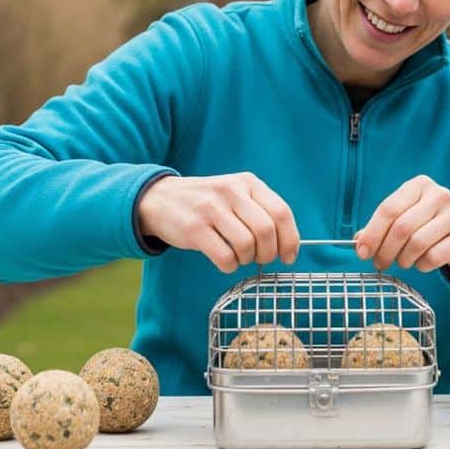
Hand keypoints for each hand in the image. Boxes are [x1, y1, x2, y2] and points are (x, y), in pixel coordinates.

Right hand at [135, 173, 298, 272]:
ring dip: (248, 259)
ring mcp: (211, 208)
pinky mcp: (194, 228)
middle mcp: (231, 191)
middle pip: (266, 231)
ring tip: (240, 257)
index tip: (288, 256)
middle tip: (261, 259)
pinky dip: (230, 266)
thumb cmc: (207, 203)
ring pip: (247, 245)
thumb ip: (261, 211)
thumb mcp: (236, 193)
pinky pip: (225, 256)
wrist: (159, 198)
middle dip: (269, 253)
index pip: (281, 212)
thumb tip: (288, 245)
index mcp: (248, 182)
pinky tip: (226, 261)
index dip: (290, 239)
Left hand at [354, 175, 449, 272]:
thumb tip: (359, 243)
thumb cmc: (430, 225)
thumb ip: (383, 227)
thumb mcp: (407, 217)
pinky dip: (422, 265)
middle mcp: (439, 195)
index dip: (372, 233)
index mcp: (419, 185)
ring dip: (404, 259)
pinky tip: (423, 262)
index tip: (362, 252)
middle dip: (385, 251)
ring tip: (404, 261)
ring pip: (417, 243)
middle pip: (401, 228)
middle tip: (380, 263)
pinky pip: (434, 257)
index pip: (388, 209)